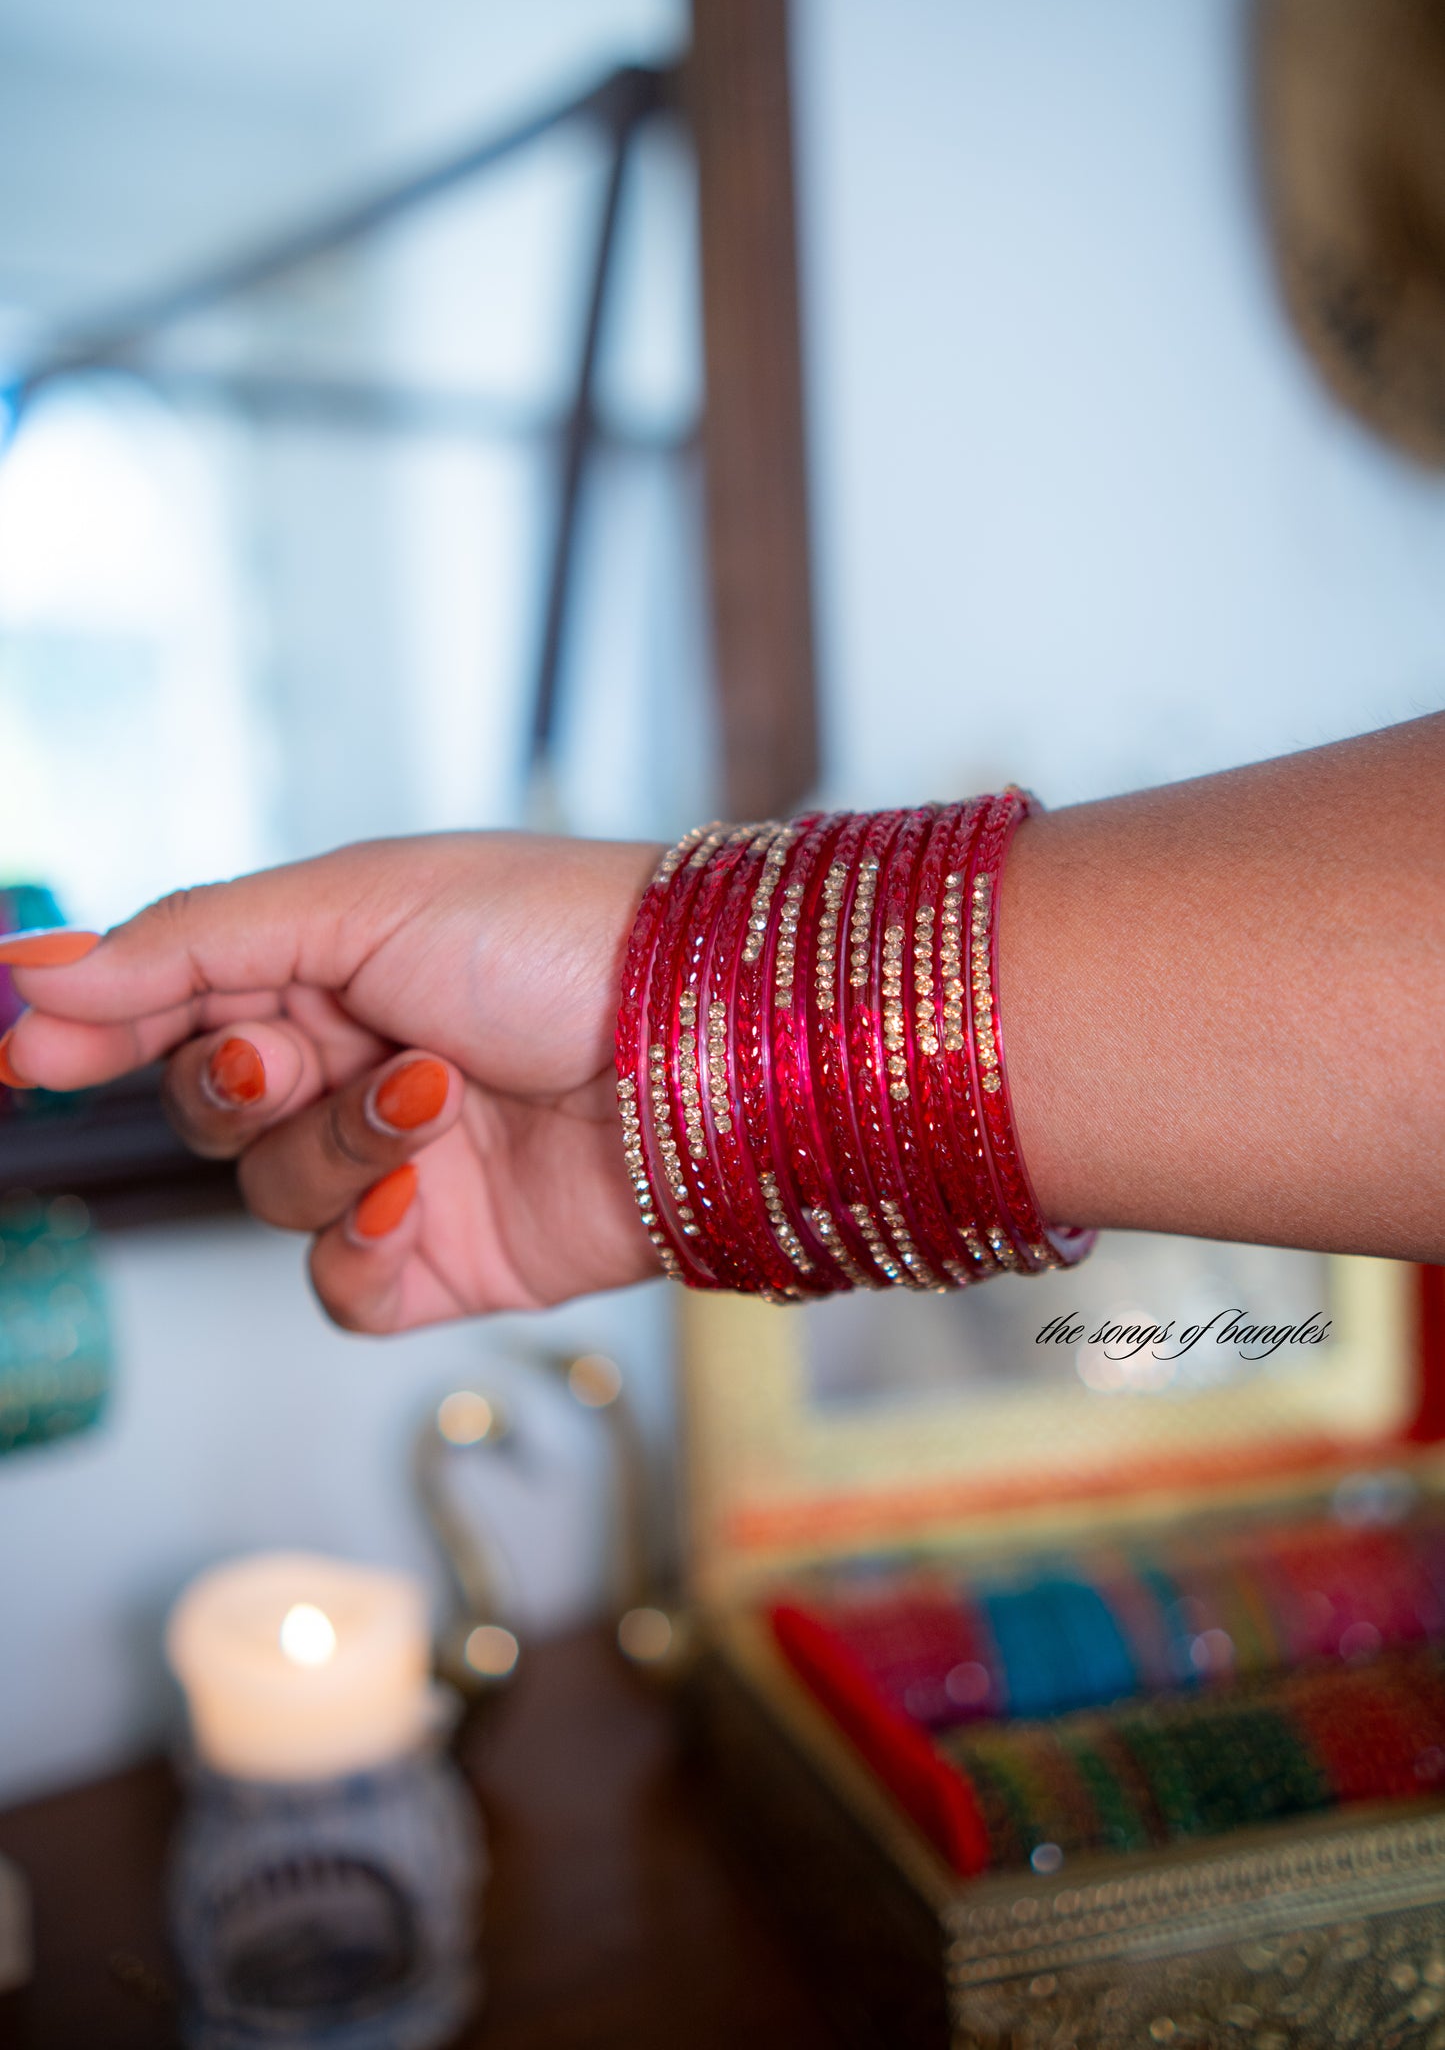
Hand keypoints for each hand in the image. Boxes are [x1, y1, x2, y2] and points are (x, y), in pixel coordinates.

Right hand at [0, 834, 663, 1331]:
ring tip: (427, 1098)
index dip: (98, 1026)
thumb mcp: (359, 902)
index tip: (29, 1049)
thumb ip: (189, 946)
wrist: (700, 1039)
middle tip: (281, 1057)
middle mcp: (361, 1064)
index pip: (179, 1002)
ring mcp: (405, 1166)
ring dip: (330, 1152)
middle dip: (232, 1086)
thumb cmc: (555, 935)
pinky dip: (355, 1254)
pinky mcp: (453, 1258)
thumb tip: (38, 969)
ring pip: (273, 1198)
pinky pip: (340, 1291)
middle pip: (212, 1109)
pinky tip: (406, 1203)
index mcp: (335, 963)